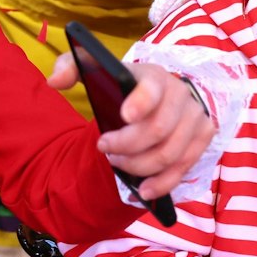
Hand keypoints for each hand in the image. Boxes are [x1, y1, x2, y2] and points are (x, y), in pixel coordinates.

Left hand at [46, 54, 215, 199]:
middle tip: (104, 148)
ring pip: (170, 154)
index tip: (123, 116)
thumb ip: (71, 67)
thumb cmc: (122, 85)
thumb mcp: (95, 69)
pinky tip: (142, 189)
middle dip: (126, 146)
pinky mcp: (202, 138)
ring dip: (139, 165)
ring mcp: (195, 118)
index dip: (141, 102)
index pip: (152, 88)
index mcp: (154, 75)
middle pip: (158, 130)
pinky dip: (162, 183)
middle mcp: (180, 94)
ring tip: (117, 163)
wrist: (159, 94)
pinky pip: (183, 168)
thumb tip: (54, 81)